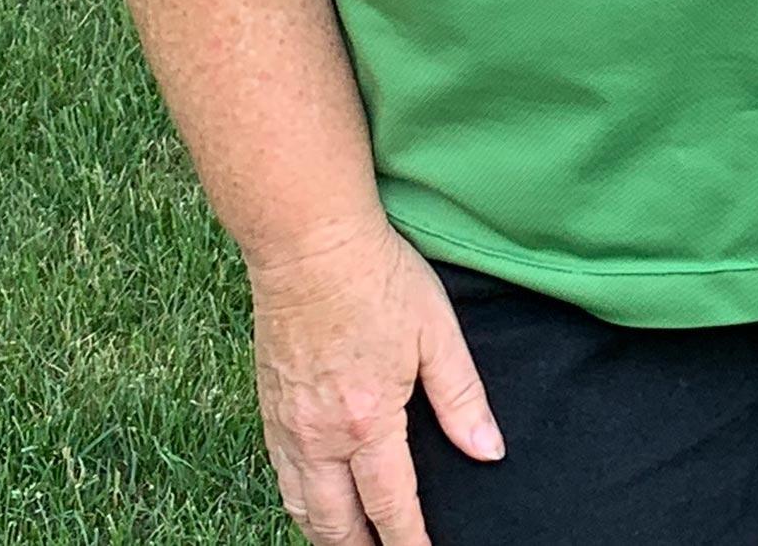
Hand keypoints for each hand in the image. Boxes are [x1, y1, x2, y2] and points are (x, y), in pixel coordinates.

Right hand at [243, 217, 499, 545]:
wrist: (307, 242)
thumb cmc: (377, 278)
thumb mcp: (438, 334)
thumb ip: (463, 400)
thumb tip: (488, 451)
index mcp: (367, 422)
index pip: (390, 506)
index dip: (409, 541)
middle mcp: (319, 436)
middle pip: (336, 523)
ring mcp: (287, 425)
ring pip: (300, 506)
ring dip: (328, 534)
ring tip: (355, 542)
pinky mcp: (269, 408)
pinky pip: (280, 476)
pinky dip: (300, 502)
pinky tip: (318, 502)